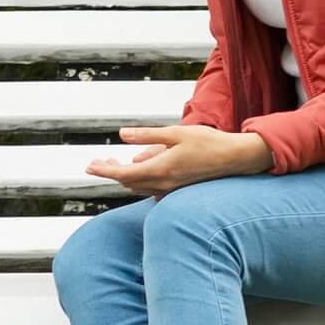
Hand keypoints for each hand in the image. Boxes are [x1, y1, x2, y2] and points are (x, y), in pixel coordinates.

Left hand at [89, 124, 272, 196]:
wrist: (235, 159)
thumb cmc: (207, 143)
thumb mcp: (175, 133)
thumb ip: (147, 136)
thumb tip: (122, 135)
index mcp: (160, 169)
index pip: (123, 174)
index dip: (104, 170)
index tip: (89, 166)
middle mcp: (163, 184)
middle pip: (128, 182)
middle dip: (111, 172)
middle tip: (98, 161)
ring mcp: (172, 190)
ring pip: (139, 187)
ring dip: (125, 176)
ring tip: (114, 162)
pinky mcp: (178, 190)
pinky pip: (152, 189)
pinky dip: (141, 179)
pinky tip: (141, 166)